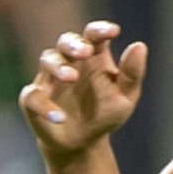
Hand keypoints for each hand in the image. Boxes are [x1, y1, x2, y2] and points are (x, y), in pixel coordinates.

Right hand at [18, 22, 145, 162]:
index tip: (113, 31)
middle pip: (66, 41)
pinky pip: (32, 96)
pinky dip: (43, 105)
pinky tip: (59, 117)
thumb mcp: (125, 97)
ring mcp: (49, 78)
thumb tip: (140, 45)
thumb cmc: (105, 114)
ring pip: (47, 60)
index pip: (93, 35)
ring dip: (58, 66)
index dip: (100, 30)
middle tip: (85, 51)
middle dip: (74, 43)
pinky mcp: (33, 99)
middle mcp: (69, 61)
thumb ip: (132, 73)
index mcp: (93, 56)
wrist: (83, 144)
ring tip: (72, 77)